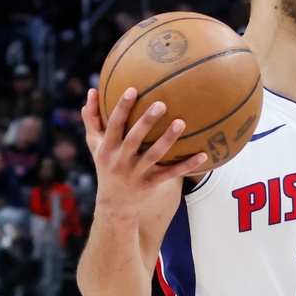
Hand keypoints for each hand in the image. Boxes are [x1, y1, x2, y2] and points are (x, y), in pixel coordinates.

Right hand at [82, 88, 205, 217]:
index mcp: (107, 148)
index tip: (133, 89)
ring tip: (181, 122)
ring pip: (154, 155)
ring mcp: (137, 173)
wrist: (115, 205)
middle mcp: (120, 161)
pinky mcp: (152, 184)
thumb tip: (92, 91)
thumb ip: (92, 119)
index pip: (113, 125)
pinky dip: (187, 165)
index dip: (121, 108)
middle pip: (133, 139)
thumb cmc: (107, 165)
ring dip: (167, 140)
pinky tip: (203, 155)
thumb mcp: (95, 145)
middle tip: (161, 103)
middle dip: (146, 122)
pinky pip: (171, 173)